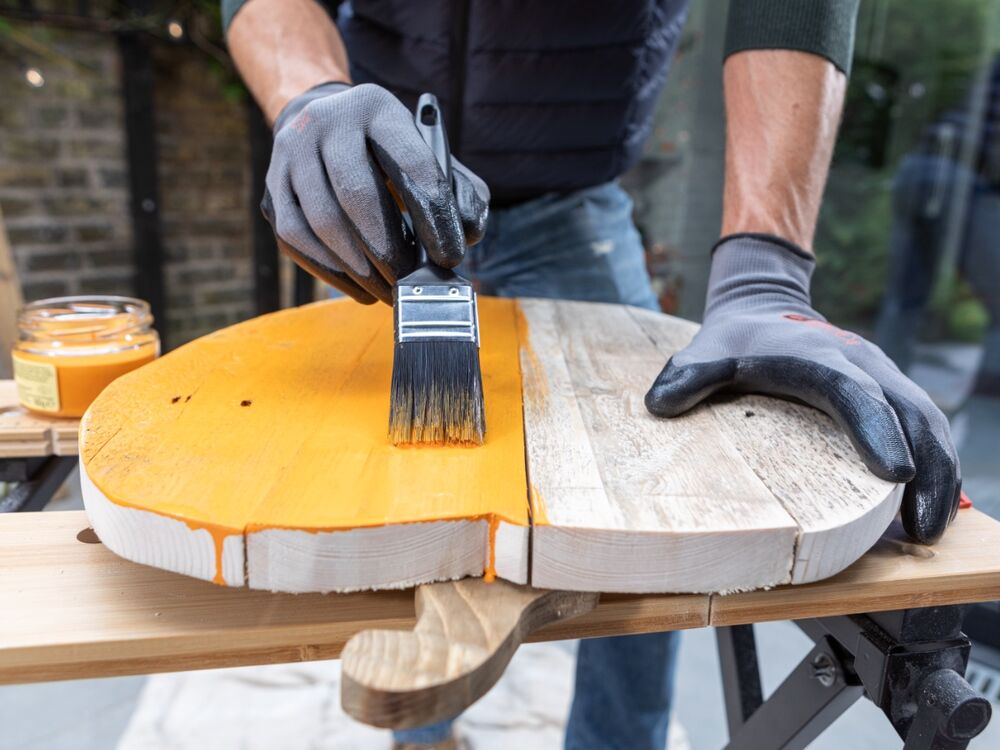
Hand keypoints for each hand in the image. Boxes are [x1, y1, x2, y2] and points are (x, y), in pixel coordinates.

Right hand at [261, 82, 489, 303]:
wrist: (323, 124)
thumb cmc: (387, 150)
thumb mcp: (429, 153)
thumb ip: (459, 190)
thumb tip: (466, 234)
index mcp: (375, 107)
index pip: (409, 162)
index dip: (432, 214)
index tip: (448, 255)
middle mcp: (325, 123)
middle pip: (356, 194)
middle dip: (388, 247)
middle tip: (410, 280)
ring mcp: (290, 155)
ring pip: (321, 221)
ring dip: (359, 267)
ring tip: (388, 289)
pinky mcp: (273, 188)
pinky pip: (295, 238)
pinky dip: (330, 270)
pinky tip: (359, 285)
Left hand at [645, 234, 960, 543]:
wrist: (764, 306)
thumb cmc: (734, 339)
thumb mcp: (704, 352)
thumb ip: (687, 376)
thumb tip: (661, 404)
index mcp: (819, 356)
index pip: (856, 392)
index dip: (877, 431)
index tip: (897, 474)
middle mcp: (863, 363)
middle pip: (913, 413)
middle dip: (928, 471)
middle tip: (922, 529)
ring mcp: (882, 376)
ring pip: (930, 422)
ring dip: (941, 475)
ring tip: (930, 530)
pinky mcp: (889, 392)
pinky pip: (925, 427)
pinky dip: (937, 467)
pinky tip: (932, 510)